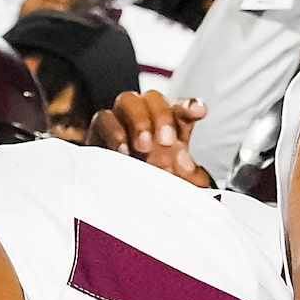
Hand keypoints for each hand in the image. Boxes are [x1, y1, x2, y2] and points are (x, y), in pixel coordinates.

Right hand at [89, 90, 213, 188]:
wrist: (120, 201)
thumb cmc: (152, 189)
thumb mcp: (177, 185)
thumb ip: (185, 175)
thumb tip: (184, 161)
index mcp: (170, 130)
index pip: (181, 110)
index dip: (190, 107)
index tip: (199, 113)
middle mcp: (146, 120)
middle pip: (153, 98)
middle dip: (161, 116)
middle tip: (165, 141)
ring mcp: (121, 121)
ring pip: (127, 100)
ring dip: (138, 120)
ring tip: (143, 147)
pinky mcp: (100, 130)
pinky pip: (103, 118)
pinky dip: (113, 131)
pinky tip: (122, 150)